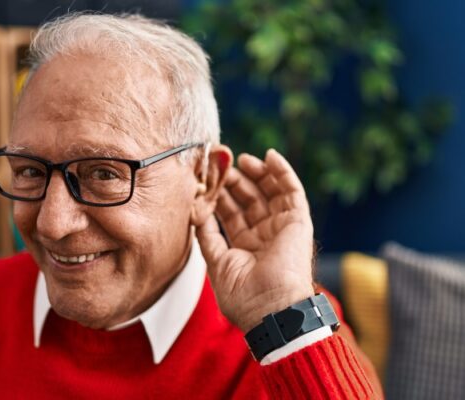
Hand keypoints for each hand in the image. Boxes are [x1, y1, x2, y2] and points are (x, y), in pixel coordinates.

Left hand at [196, 149, 314, 332]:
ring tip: (241, 159)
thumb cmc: (244, 296)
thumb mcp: (216, 262)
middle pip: (248, 199)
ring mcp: (281, 227)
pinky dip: (282, 172)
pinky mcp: (298, 221)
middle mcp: (264, 235)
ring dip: (256, 173)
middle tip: (221, 165)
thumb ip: (207, 236)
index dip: (220, 195)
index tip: (206, 178)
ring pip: (269, 191)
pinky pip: (292, 191)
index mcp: (245, 247)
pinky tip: (270, 156)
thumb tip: (195, 212)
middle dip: (235, 181)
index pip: (231, 214)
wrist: (271, 309)